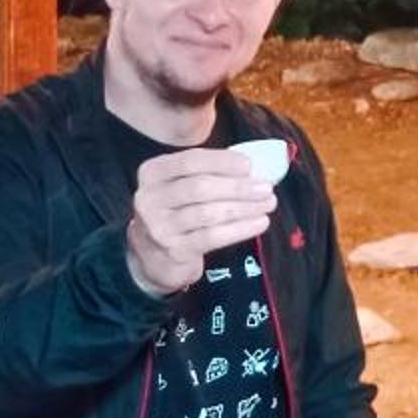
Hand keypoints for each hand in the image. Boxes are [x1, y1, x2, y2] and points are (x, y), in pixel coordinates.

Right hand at [125, 149, 274, 294]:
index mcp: (152, 173)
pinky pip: (213, 236)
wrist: (154, 256)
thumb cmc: (177, 211)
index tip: (250, 165)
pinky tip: (259, 223)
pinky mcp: (175, 250)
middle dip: (238, 187)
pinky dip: (241, 228)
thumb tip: (254, 168)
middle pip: (200, 187)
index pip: (190, 161)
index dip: (222, 161)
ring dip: (244, 207)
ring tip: (268, 204)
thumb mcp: (181, 186)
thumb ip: (209, 173)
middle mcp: (150, 199)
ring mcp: (160, 227)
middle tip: (266, 188)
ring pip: (209, 213)